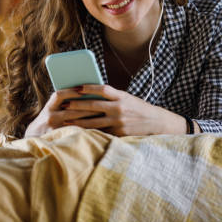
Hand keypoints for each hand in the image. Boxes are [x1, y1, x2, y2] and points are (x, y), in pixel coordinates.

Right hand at [24, 87, 104, 137]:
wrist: (36, 137)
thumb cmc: (49, 120)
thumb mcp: (51, 109)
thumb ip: (63, 102)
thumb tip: (84, 93)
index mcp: (49, 107)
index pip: (59, 95)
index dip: (71, 91)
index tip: (84, 89)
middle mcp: (51, 117)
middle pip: (71, 109)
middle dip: (87, 105)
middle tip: (102, 101)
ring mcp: (56, 129)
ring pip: (76, 122)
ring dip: (90, 117)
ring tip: (103, 113)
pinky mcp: (62, 139)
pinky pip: (78, 132)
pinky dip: (88, 128)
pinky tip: (98, 126)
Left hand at [61, 84, 195, 135]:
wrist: (157, 123)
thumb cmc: (138, 108)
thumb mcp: (126, 98)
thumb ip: (111, 97)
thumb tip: (90, 94)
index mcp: (121, 97)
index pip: (102, 90)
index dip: (89, 88)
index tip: (76, 87)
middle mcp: (120, 109)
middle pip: (94, 106)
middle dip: (77, 105)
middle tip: (64, 104)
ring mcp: (119, 123)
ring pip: (94, 122)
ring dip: (78, 121)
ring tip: (65, 119)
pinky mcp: (119, 134)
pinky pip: (101, 132)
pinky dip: (89, 131)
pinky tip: (78, 131)